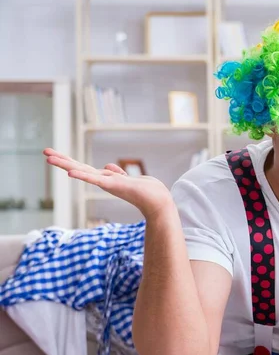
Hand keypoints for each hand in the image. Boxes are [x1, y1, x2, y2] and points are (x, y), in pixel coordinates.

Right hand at [43, 148, 173, 219]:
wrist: (158, 202)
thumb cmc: (147, 192)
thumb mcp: (129, 178)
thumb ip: (117, 173)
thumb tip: (108, 165)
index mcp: (106, 179)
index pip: (84, 168)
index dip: (70, 162)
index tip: (54, 155)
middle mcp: (104, 181)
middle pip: (79, 168)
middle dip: (62, 161)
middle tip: (45, 152)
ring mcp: (107, 184)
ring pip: (83, 172)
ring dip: (66, 165)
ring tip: (49, 158)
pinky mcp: (113, 186)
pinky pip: (95, 180)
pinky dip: (83, 176)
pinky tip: (69, 173)